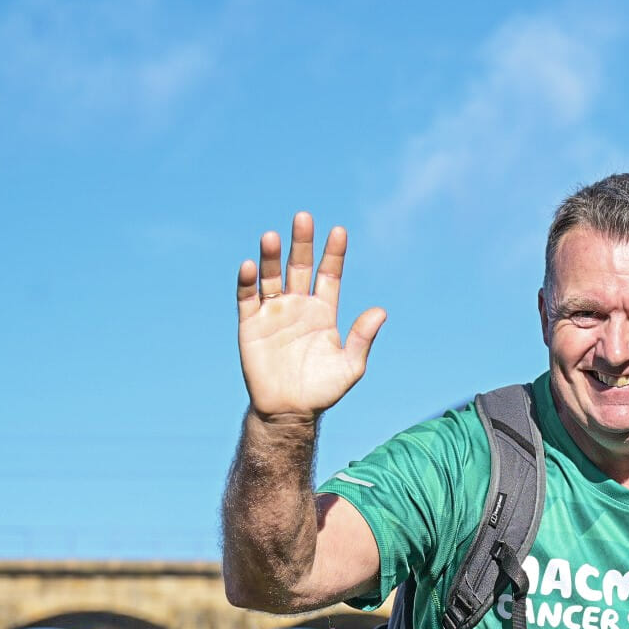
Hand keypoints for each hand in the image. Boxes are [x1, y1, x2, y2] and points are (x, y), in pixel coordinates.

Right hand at [237, 213, 386, 417]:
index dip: (333, 253)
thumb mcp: (350, 366)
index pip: (329, 274)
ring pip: (271, 277)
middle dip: (301, 243)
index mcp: (323, 311)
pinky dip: (247, 282)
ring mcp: (273, 313)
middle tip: (303, 217)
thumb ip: (362, 338)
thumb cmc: (322, 390)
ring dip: (270, 257)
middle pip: (299, 266)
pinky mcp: (250, 324)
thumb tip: (381, 311)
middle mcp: (298, 306)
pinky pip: (247, 298)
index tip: (338, 231)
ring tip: (271, 236)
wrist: (289, 411)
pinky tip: (250, 266)